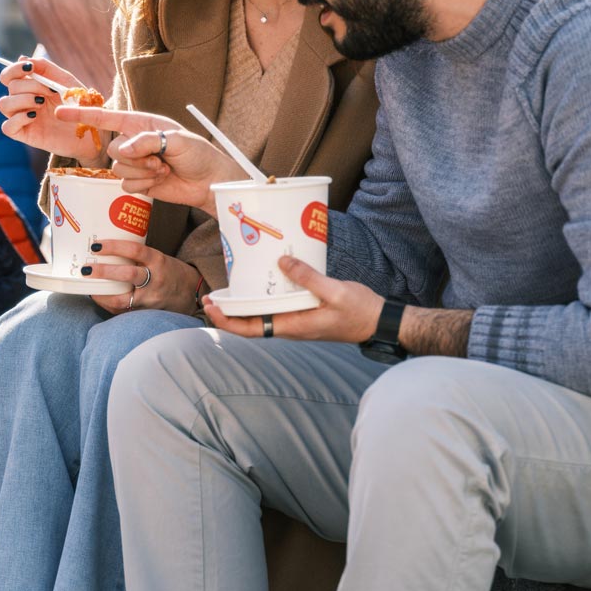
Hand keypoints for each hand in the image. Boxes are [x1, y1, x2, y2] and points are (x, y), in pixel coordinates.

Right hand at [0, 58, 107, 163]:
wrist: (91, 129)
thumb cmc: (79, 104)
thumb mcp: (64, 80)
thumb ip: (45, 67)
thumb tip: (22, 57)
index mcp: (30, 87)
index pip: (9, 75)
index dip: (14, 69)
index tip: (30, 68)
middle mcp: (23, 101)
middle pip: (10, 86)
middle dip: (30, 85)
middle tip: (50, 91)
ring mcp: (22, 118)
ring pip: (4, 104)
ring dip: (22, 99)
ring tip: (41, 103)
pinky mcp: (25, 135)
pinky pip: (7, 127)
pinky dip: (18, 119)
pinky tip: (34, 116)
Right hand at [55, 106, 245, 211]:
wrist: (208, 182)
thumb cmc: (198, 154)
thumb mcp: (175, 140)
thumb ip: (145, 141)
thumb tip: (121, 151)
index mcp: (142, 123)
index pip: (107, 117)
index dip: (83, 114)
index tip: (61, 111)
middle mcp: (135, 141)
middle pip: (112, 149)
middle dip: (135, 158)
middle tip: (160, 161)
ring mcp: (135, 162)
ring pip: (118, 169)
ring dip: (142, 173)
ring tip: (163, 170)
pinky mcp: (138, 181)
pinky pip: (125, 184)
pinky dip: (143, 185)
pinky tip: (160, 181)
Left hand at [83, 245, 201, 315]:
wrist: (192, 293)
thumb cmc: (170, 272)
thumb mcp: (158, 258)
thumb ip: (138, 256)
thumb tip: (106, 250)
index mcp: (158, 261)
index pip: (135, 250)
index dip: (114, 247)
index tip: (96, 245)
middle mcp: (155, 279)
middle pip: (128, 275)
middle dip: (104, 272)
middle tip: (86, 268)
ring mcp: (151, 298)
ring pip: (123, 299)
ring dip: (102, 295)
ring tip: (88, 289)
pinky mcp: (147, 312)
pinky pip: (124, 311)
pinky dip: (109, 305)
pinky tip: (100, 299)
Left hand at [203, 257, 382, 344]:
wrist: (380, 322)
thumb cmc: (360, 310)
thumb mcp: (335, 291)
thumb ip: (308, 277)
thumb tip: (282, 261)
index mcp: (294, 325)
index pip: (251, 329)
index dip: (227, 321)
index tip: (211, 307)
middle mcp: (291, 327)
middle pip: (251, 325)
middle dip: (228, 313)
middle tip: (210, 296)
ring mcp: (297, 322)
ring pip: (262, 318)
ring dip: (243, 307)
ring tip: (229, 290)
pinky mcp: (304, 315)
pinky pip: (276, 310)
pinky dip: (262, 300)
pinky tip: (261, 284)